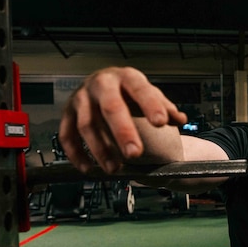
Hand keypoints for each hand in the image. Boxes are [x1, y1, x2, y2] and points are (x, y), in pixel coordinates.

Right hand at [58, 67, 186, 172]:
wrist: (104, 83)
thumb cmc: (130, 91)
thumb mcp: (149, 93)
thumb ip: (165, 107)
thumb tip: (180, 119)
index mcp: (126, 77)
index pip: (140, 89)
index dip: (150, 106)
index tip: (161, 123)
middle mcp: (101, 84)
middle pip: (110, 107)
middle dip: (123, 132)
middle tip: (135, 154)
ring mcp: (81, 98)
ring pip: (87, 124)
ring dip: (100, 149)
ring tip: (115, 169)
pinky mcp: (67, 112)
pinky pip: (66, 135)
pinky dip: (75, 153)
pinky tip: (88, 168)